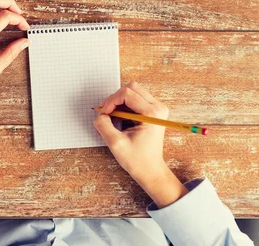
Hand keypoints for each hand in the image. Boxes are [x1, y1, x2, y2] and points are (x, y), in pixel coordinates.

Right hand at [94, 81, 187, 206]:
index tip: (103, 114)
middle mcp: (158, 107)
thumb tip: (100, 113)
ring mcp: (157, 108)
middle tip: (107, 115)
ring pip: (132, 93)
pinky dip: (123, 108)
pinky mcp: (152, 111)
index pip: (127, 93)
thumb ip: (103, 125)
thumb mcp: (115, 143)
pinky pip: (134, 100)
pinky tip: (120, 121)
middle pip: (131, 88)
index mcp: (152, 113)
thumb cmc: (137, 160)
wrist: (150, 170)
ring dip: (118, 104)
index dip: (111, 101)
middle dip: (115, 100)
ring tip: (113, 120)